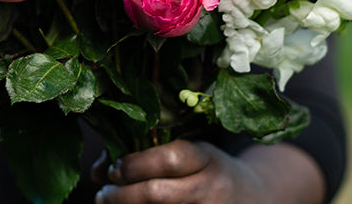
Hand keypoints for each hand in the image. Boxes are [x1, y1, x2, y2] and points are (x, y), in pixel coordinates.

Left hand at [93, 139, 323, 203]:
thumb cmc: (208, 170)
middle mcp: (211, 189)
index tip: (115, 168)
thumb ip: (144, 154)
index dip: (135, 164)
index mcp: (207, 158)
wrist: (254, 199)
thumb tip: (97, 172)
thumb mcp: (188, 153)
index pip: (168, 158)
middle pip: (158, 195)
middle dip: (122, 195)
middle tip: (104, 194)